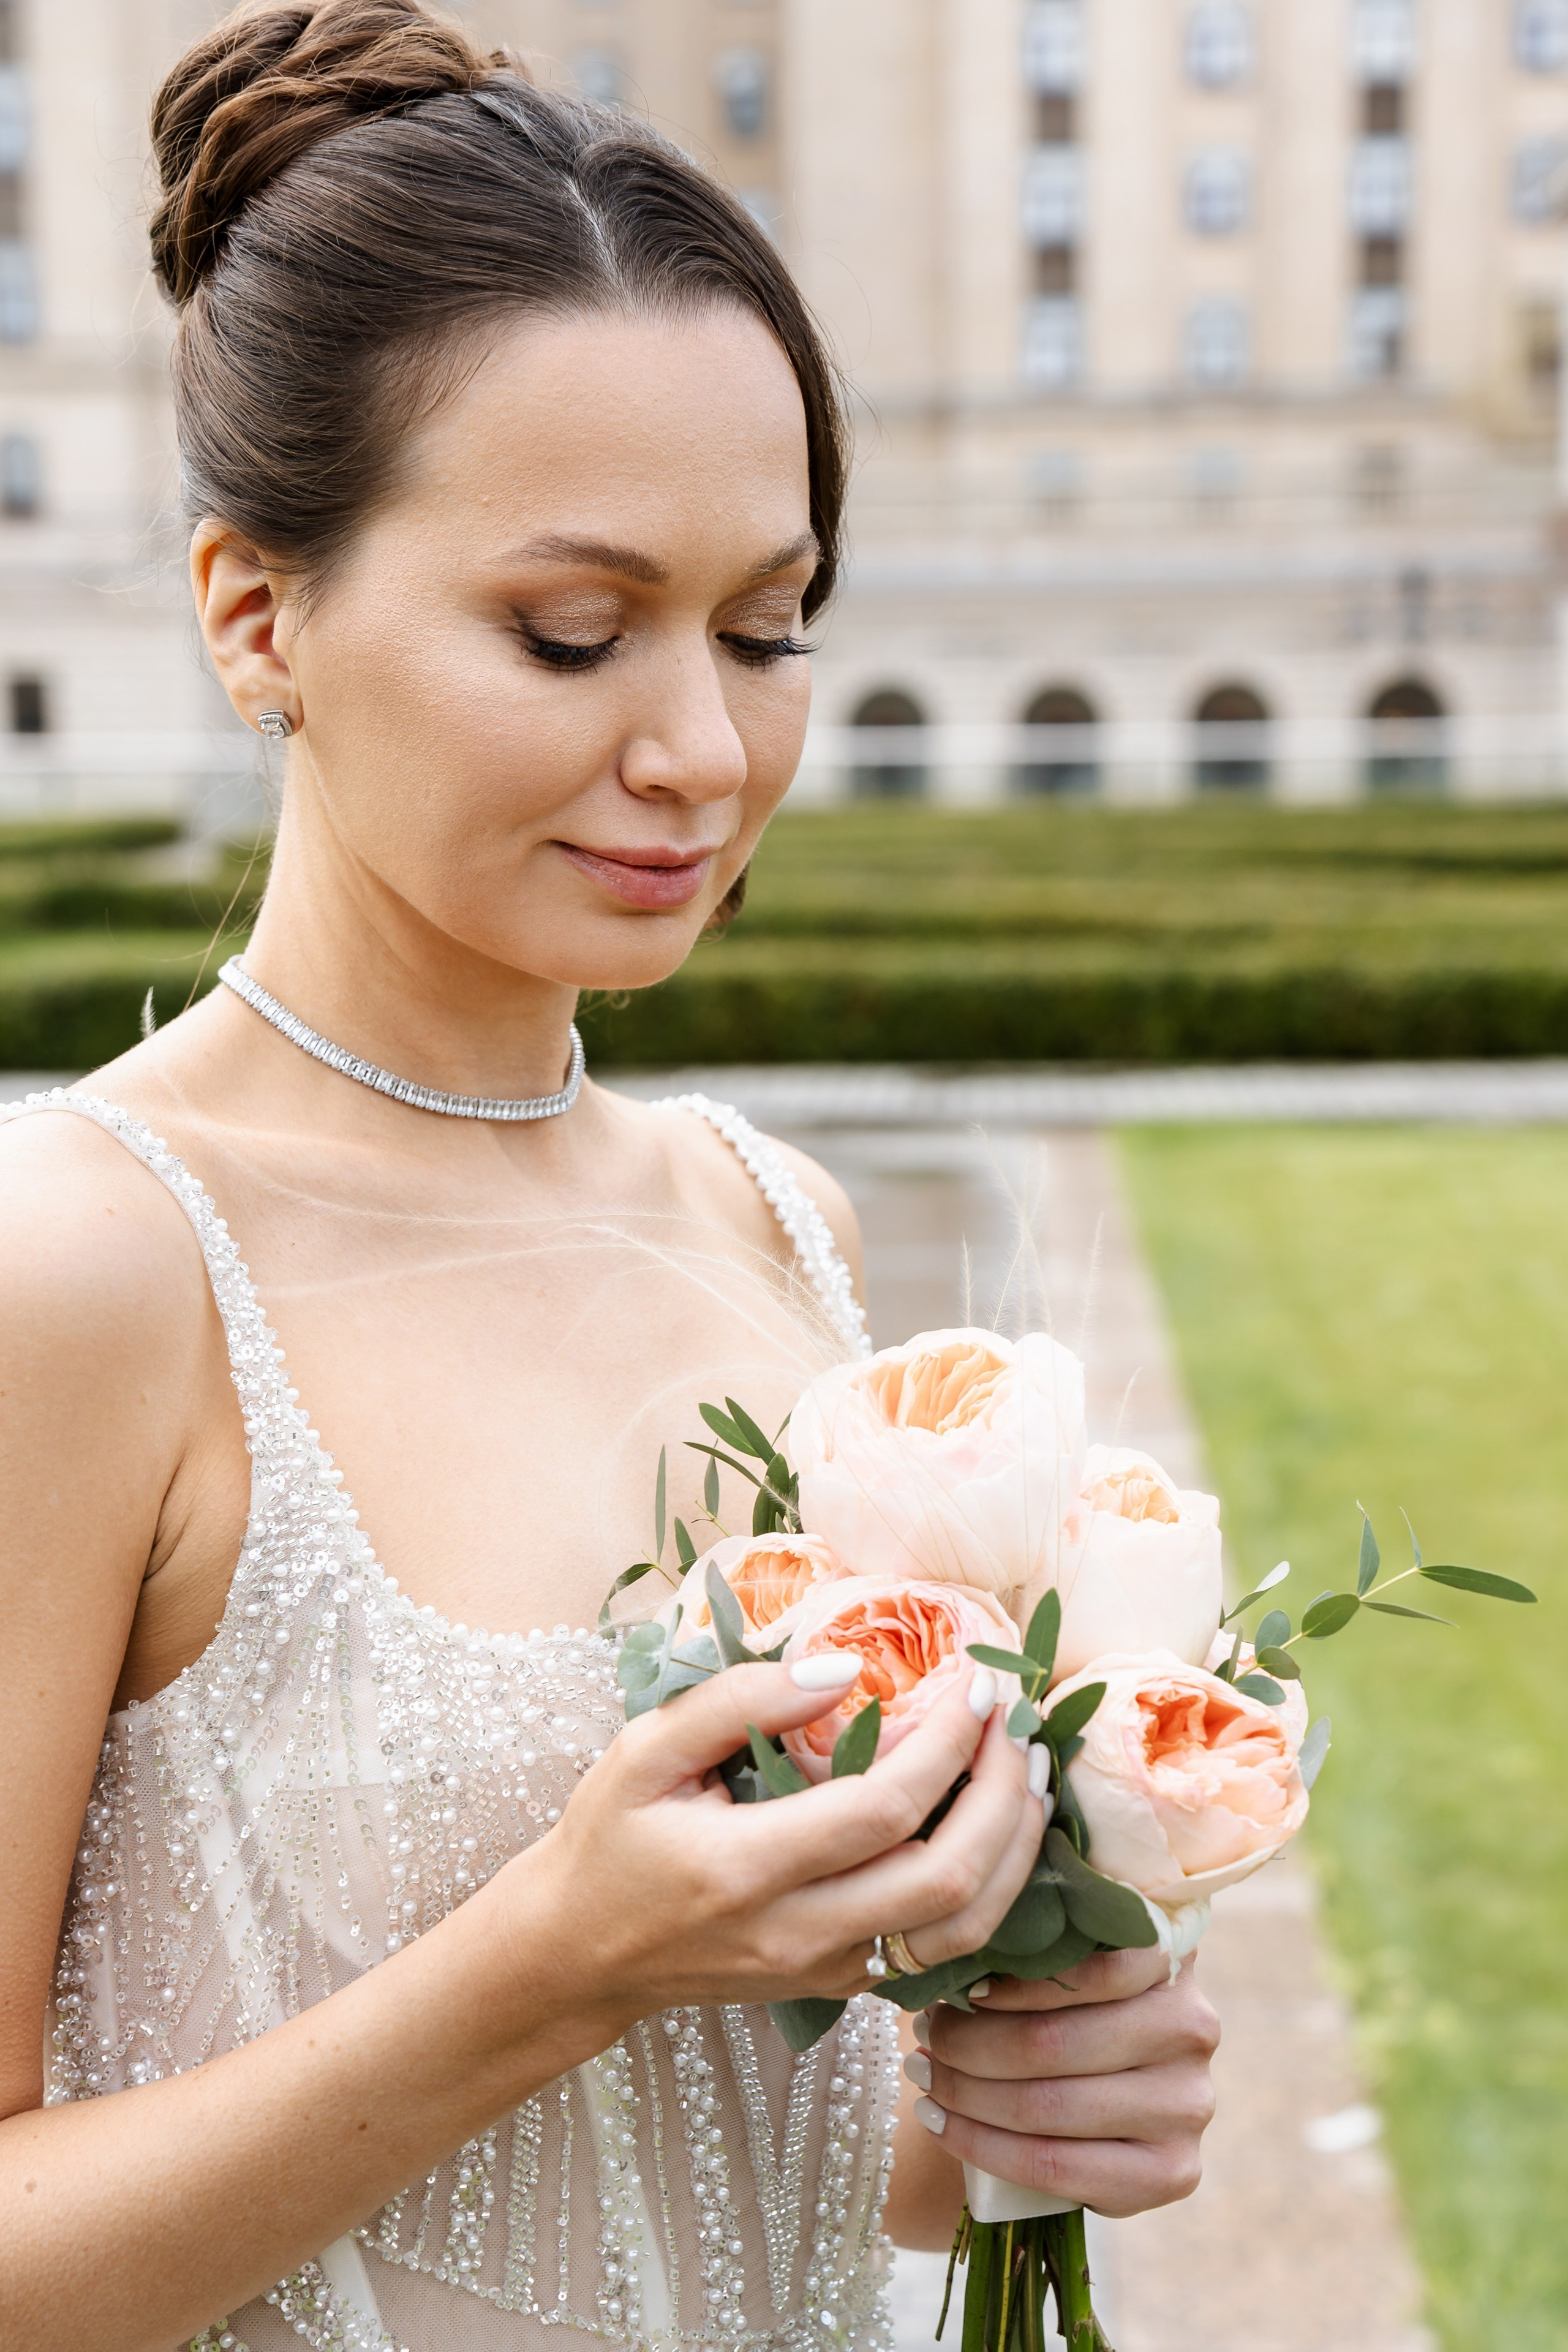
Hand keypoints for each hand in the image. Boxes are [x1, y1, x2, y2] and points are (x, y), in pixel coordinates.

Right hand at [509, 1660, 1045, 2027]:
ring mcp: (825, 1973)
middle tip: (1018, 1726)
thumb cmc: (608, 1839)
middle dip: (1004, 1796)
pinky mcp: (839, 1988)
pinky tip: (996, 1831)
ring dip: (1014, 1852)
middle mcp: (797, 1936)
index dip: (948, 1745)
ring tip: (1031, 1777)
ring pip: (963, 1932)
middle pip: (947, 1880)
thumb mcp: (644, 1751)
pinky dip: (987, 1891)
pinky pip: (941, 1951)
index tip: (977, 1688)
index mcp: (745, 1870)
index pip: (884, 1810)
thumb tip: (842, 1667)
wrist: (577, 1955)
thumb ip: (738, 1701)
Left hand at [904, 1950, 1219, 2217]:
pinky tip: (940, 2123)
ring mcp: (1188, 2106)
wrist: (1114, 2099)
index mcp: (1171, 1958)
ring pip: (1046, 2106)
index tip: (962, 1989)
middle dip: (967, 2043)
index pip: (1088, 1967)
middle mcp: (1192, 2029)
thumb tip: (956, 1949)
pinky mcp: (1172, 2172)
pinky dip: (981, 2145)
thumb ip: (1038, 1940)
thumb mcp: (1072, 1958)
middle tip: (923, 2033)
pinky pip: (1054, 2166)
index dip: (1013, 1982)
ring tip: (923, 2075)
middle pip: (1051, 2042)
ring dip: (964, 2093)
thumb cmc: (1076, 2008)